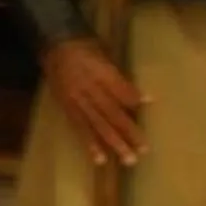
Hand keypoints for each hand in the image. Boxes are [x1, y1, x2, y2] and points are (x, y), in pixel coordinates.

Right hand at [44, 38, 145, 165]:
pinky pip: (80, 128)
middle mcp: (89, 89)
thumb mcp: (105, 55)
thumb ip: (120, 78)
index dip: (134, 97)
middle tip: (143, 150)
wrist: (55, 45)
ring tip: (127, 160)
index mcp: (99, 72)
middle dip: (128, 131)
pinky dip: (90, 144)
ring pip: (97, 124)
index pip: (119, 88)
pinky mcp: (67, 108)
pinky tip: (99, 158)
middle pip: (111, 112)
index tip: (150, 105)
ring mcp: (77, 101)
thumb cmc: (85, 48)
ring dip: (113, 143)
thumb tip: (142, 98)